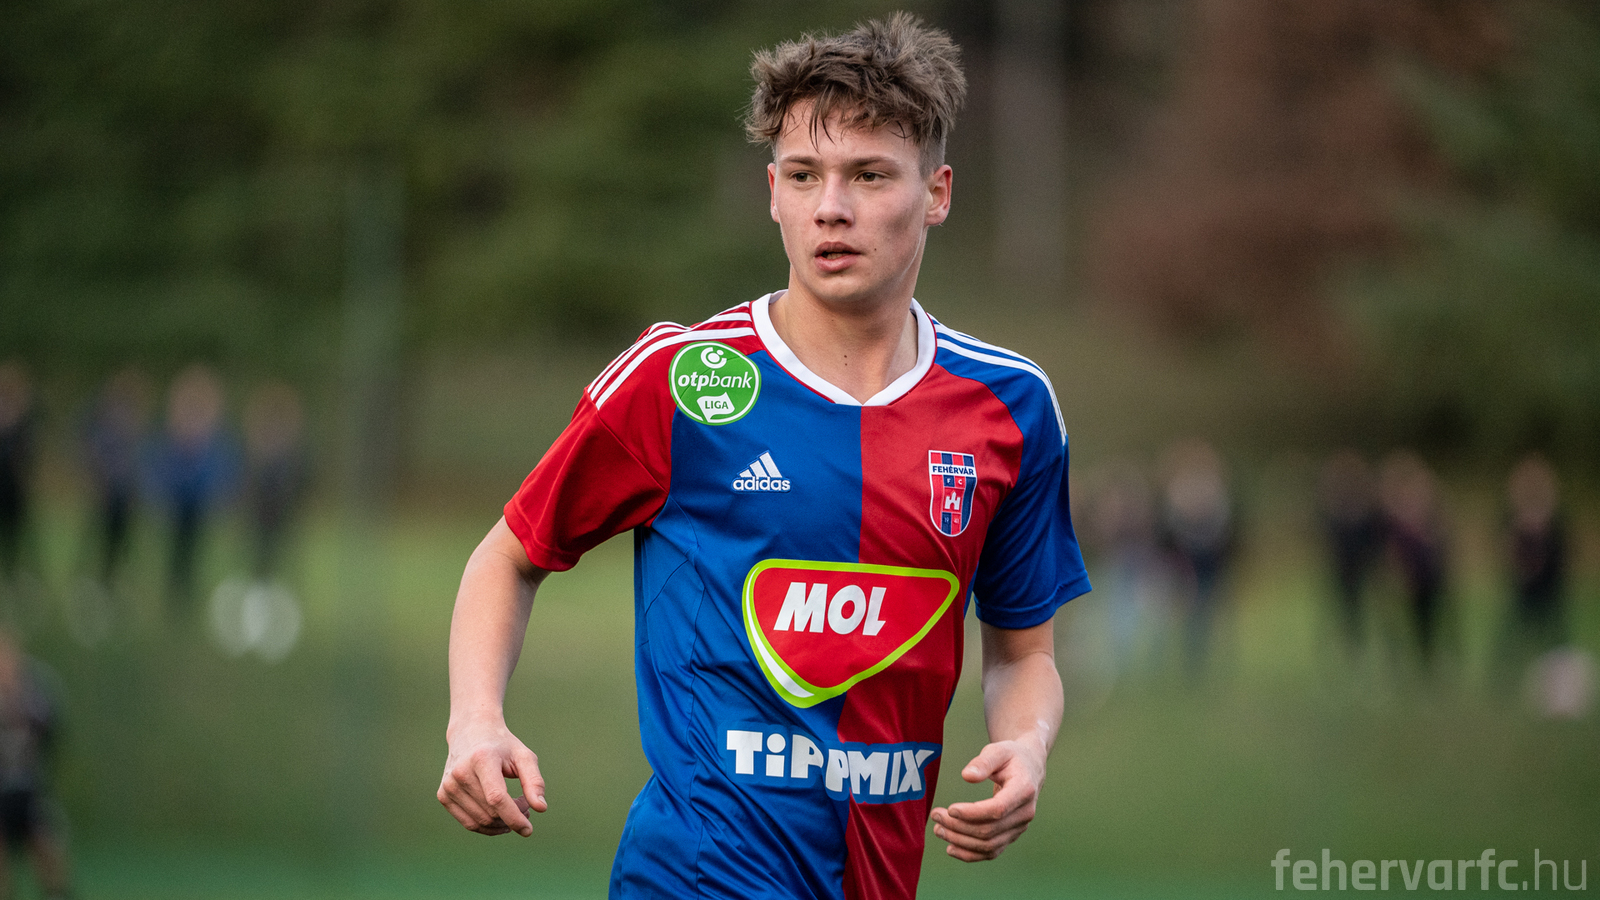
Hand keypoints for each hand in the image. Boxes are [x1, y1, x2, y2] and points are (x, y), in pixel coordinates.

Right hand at [437, 715, 546, 836]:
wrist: (471, 733)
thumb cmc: (502, 747)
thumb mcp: (523, 756)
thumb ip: (534, 781)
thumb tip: (541, 808)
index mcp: (482, 759)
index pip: (496, 798)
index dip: (513, 817)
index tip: (529, 830)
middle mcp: (460, 773)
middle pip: (490, 812)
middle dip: (513, 816)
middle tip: (525, 804)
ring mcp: (449, 785)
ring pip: (480, 822)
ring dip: (502, 823)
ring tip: (515, 807)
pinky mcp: (443, 795)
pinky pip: (469, 824)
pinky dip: (488, 826)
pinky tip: (500, 815)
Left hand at [929, 737, 1045, 860]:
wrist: (1029, 768)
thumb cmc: (1011, 757)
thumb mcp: (997, 751)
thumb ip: (983, 762)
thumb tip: (966, 776)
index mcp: (1024, 790)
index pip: (997, 809)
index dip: (972, 813)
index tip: (950, 808)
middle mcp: (1025, 813)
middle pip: (989, 830)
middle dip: (958, 826)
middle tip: (936, 815)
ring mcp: (1020, 827)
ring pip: (988, 845)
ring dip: (960, 841)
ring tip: (938, 829)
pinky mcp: (1012, 835)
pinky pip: (991, 852)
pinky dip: (970, 854)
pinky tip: (951, 848)